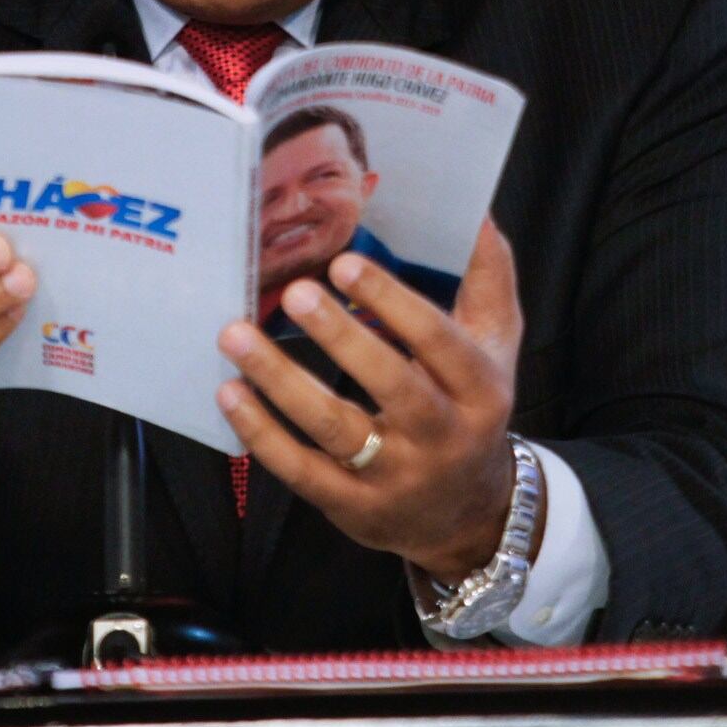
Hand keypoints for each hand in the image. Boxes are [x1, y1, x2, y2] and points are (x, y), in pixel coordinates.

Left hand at [215, 217, 522, 583]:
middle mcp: (443, 436)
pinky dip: (262, 433)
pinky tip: (230, 392)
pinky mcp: (353, 507)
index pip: (438, 341)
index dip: (391, 301)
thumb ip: (488, 278)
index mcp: (480, 388)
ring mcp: (396, 476)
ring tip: (236, 335)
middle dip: (339, 338)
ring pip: (335, 428)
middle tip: (294, 292)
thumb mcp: (496, 345)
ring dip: (281, 380)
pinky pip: (301, 470)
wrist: (468, 514)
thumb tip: (475, 212)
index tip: (344, 261)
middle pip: (392, 385)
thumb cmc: (472, 406)